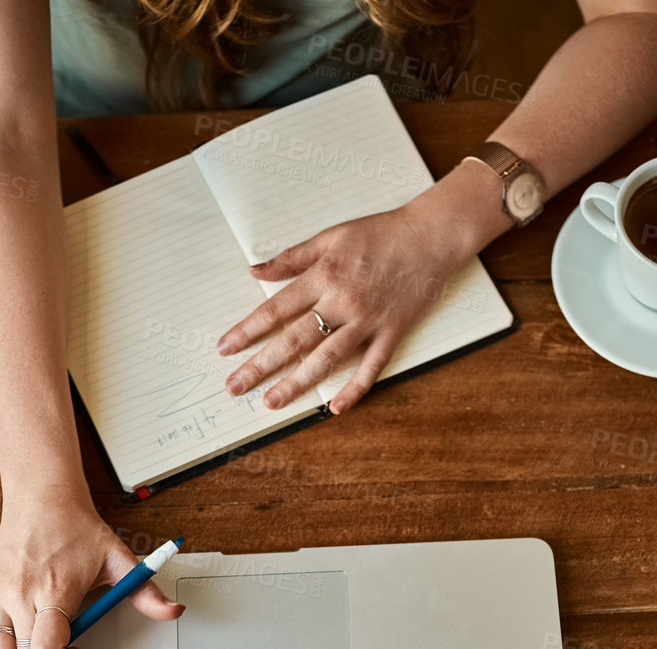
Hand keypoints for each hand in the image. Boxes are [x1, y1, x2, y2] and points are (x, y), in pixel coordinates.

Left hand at [216, 200, 474, 414]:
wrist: (431, 237)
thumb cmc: (380, 233)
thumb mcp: (331, 236)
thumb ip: (292, 258)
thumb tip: (255, 271)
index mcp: (324, 275)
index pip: (276, 310)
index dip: (247, 331)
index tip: (225, 348)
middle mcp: (343, 302)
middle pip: (294, 340)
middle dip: (261, 366)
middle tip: (235, 387)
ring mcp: (368, 321)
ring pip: (327, 359)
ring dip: (297, 383)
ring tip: (271, 402)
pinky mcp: (392, 333)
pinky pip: (371, 367)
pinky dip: (354, 389)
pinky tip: (334, 408)